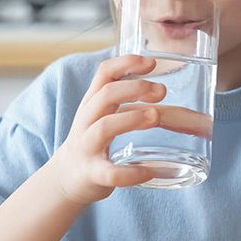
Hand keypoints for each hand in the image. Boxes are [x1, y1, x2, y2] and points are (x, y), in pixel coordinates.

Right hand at [49, 54, 203, 205]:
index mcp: (93, 103)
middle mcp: (87, 121)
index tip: (152, 62)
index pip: (104, 73)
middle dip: (135, 88)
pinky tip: (149, 172)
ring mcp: (87, 147)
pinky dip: (130, 173)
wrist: (66, 178)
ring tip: (155, 116)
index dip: (126, 63)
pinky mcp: (92, 173)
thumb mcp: (104, 114)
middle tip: (162, 91)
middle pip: (105, 95)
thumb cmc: (93, 140)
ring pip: (104, 127)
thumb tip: (174, 95)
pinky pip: (110, 173)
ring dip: (132, 119)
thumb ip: (129, 101)